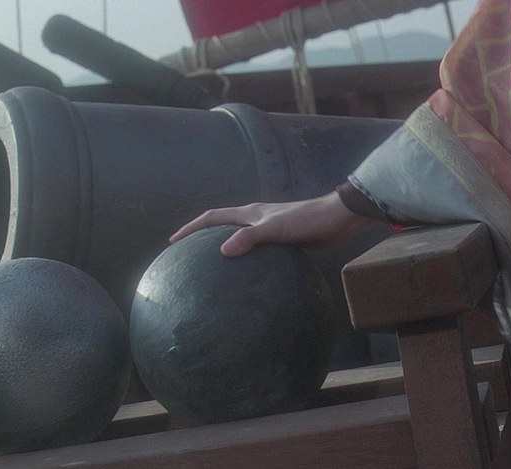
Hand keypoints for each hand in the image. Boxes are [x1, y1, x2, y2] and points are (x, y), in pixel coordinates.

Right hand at [169, 191, 382, 256]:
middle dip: (201, 239)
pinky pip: (256, 253)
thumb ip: (250, 238)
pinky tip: (247, 280)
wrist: (337, 220)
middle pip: (220, 227)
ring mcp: (268, 230)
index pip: (211, 218)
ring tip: (212, 271)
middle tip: (186, 257)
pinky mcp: (282, 242)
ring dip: (222, 250)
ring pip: (238, 240)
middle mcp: (255, 219)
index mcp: (249, 213)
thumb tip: (222, 252)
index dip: (190, 229)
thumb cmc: (306, 220)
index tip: (173, 242)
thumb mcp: (275, 229)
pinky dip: (246, 262)